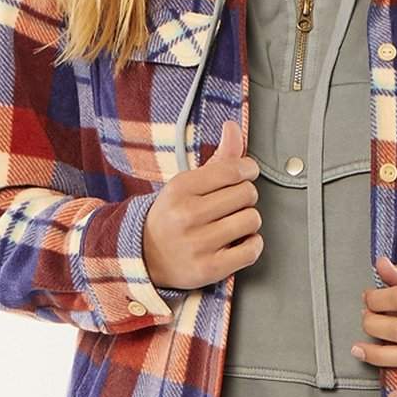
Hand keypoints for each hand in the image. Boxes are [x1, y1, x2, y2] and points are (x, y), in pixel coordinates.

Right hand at [143, 120, 262, 290]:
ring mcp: (197, 245)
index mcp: (181, 188)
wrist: (145, 257)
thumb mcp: (189, 183)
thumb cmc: (174, 214)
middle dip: (245, 197)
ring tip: (233, 223)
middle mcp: (187, 216)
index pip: (233, 170)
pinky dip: (252, 244)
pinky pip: (251, 250)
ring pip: (252, 220)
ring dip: (249, 221)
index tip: (245, 175)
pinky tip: (240, 241)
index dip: (248, 170)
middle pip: (247, 194)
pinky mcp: (208, 270)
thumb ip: (218, 157)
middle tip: (232, 204)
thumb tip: (234, 127)